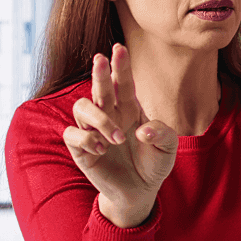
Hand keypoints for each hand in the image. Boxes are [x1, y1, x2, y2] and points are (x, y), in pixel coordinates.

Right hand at [62, 44, 178, 227]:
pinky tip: (102, 149)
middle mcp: (109, 115)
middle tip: (100, 59)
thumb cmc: (154, 163)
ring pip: (82, 108)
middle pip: (99, 89)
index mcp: (130, 109)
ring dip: (99, 119)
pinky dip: (87, 139)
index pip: (122, 83)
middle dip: (99, 73)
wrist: (140, 192)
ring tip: (116, 138)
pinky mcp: (81, 150)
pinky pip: (72, 135)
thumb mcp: (168, 148)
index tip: (119, 48)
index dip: (120, 66)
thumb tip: (141, 130)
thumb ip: (162, 134)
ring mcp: (92, 131)